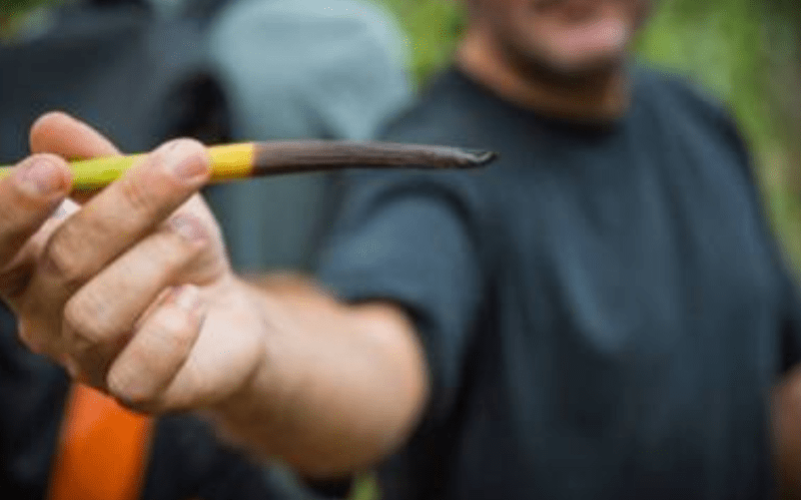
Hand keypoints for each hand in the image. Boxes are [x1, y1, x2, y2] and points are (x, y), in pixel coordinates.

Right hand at [0, 113, 266, 412]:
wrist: (227, 315)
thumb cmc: (174, 250)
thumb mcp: (150, 196)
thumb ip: (102, 166)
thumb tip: (50, 126)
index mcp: (33, 265)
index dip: (13, 207)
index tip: (53, 169)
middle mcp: (45, 317)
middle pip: (64, 262)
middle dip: (129, 205)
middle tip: (186, 162)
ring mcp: (87, 362)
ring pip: (97, 314)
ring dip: (159, 260)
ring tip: (195, 236)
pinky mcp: (136, 393)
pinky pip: (139, 371)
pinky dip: (172, 328)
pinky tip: (193, 301)